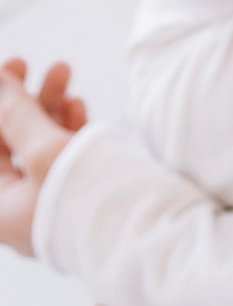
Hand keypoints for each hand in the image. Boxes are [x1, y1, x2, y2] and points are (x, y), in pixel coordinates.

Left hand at [0, 59, 86, 256]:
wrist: (146, 241)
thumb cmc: (89, 207)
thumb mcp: (45, 153)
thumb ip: (18, 116)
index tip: (12, 68)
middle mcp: (18, 207)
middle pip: (11, 142)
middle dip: (23, 101)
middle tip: (33, 64)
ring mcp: (50, 202)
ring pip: (38, 144)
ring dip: (49, 107)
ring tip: (65, 73)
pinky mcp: (78, 197)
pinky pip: (63, 156)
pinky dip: (67, 128)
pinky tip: (77, 105)